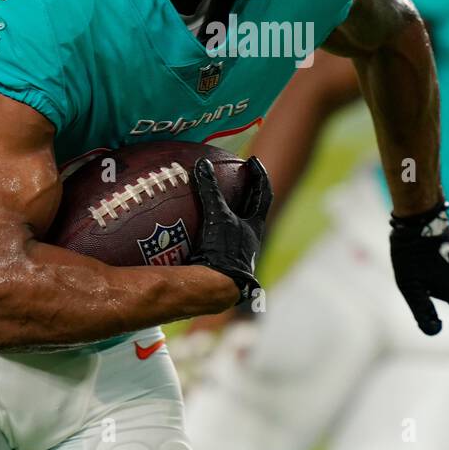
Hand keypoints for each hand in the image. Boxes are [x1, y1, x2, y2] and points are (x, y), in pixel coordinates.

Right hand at [188, 157, 269, 305]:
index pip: (263, 194)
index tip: (252, 160)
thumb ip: (210, 190)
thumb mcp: (218, 217)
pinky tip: (185, 229)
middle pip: (251, 210)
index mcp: (255, 226)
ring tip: (210, 200)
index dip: (259, 176)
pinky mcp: (220, 264)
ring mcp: (236, 253)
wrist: (219, 289)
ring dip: (224, 214)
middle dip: (245, 193)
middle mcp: (249, 240)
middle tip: (237, 175)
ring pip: (233, 228)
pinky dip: (201, 232)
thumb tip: (202, 164)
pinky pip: (212, 241)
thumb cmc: (225, 251)